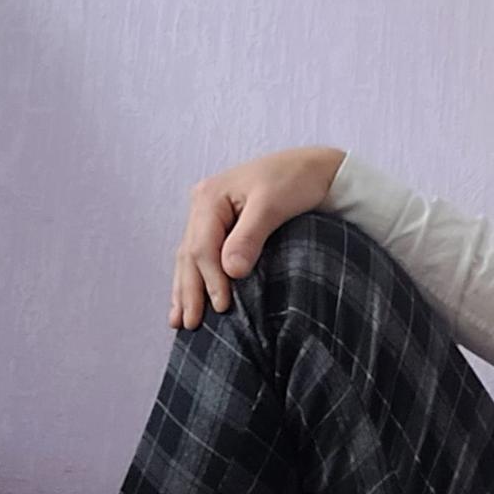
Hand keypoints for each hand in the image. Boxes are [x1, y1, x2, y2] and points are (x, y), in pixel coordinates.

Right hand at [169, 145, 345, 329]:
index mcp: (210, 197)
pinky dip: (195, 278)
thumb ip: (250, 236)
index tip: (222, 307)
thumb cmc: (297, 180)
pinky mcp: (221, 225)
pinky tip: (188, 298)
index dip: (210, 280)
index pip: (203, 248)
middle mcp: (203, 205)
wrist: (316, 168)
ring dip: (184, 289)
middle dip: (189, 291)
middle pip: (189, 255)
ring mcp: (209, 215)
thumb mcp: (273, 205)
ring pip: (189, 258)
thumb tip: (232, 272)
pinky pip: (202, 256)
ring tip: (178, 321)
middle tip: (189, 325)